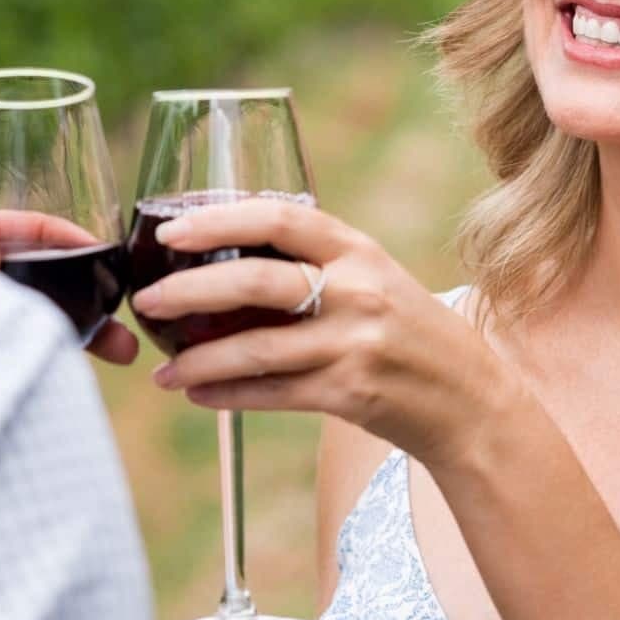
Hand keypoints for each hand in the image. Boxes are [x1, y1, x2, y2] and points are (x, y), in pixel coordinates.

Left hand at [0, 210, 139, 365]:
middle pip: (33, 274)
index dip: (49, 231)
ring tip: (127, 353)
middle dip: (83, 289)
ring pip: (42, 314)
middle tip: (122, 308)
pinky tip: (91, 369)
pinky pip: (35, 346)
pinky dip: (63, 353)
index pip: (2, 229)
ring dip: (86, 328)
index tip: (90, 248)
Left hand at [131, 198, 529, 470]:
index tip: (171, 230)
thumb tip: (229, 259)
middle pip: (257, 283)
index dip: (220, 220)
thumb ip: (319, 265)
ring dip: (199, 359)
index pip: (280, 219)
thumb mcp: (376, 279)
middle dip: (190, 291)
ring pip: (256, 348)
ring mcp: (355, 344)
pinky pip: (272, 393)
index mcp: (359, 251)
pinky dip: (228, 394)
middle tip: (148, 301)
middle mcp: (358, 291)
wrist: (470, 400)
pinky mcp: (350, 392)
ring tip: (163, 370)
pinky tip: (198, 394)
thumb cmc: (411, 334)